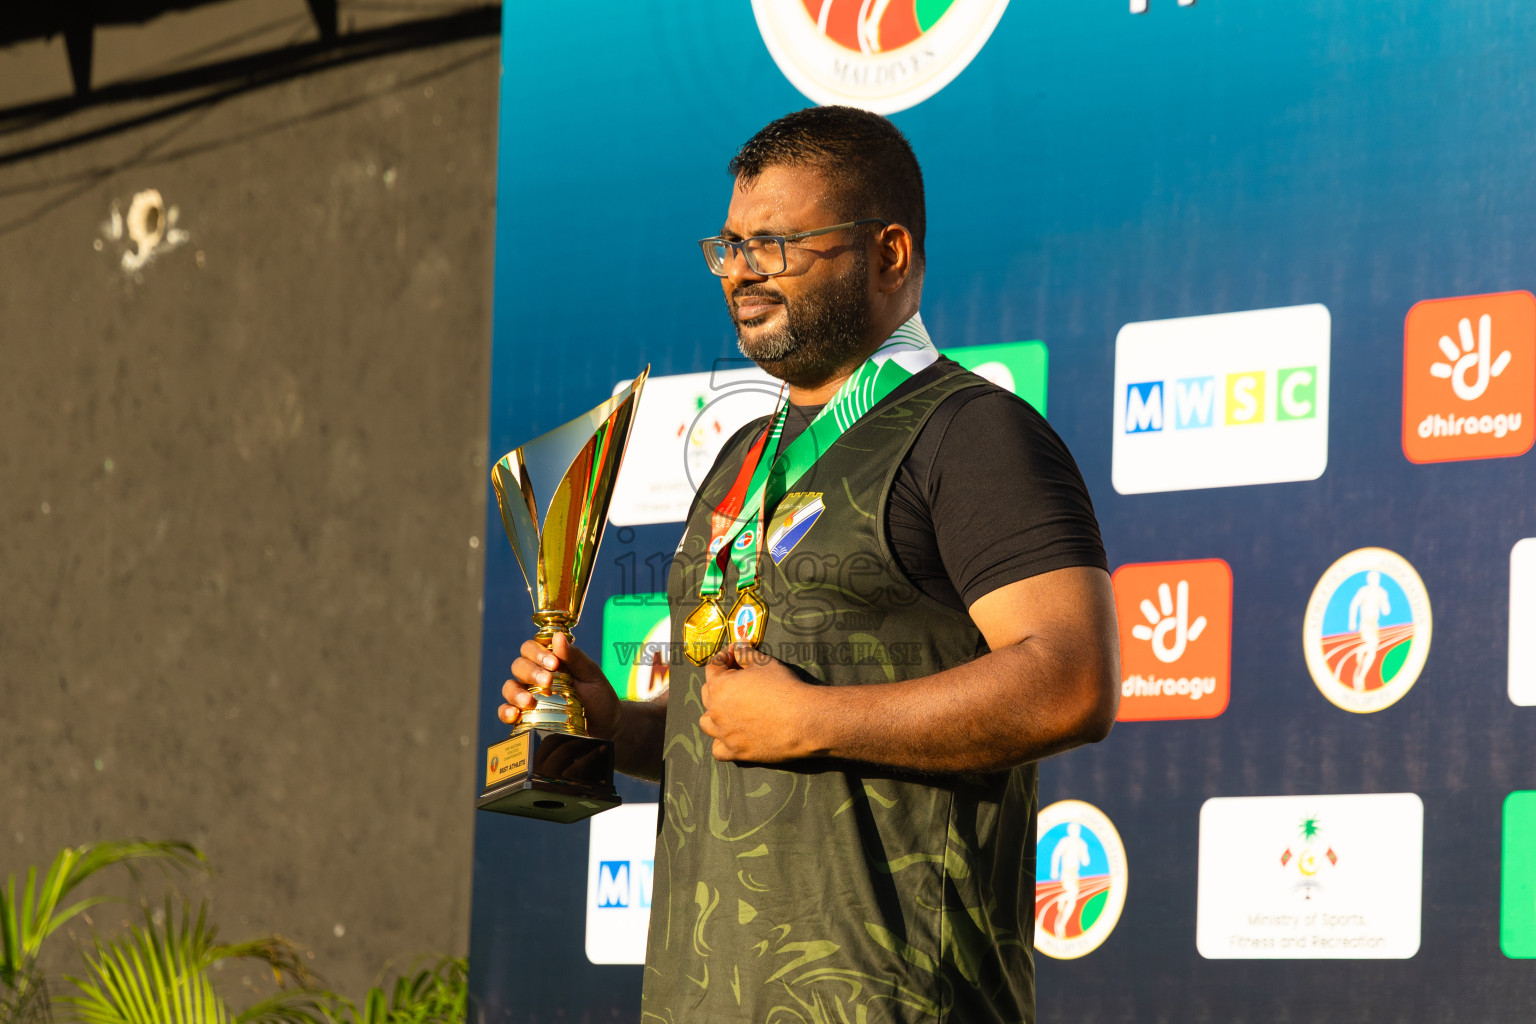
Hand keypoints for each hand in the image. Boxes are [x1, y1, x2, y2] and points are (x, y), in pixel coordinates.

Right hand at [500, 633, 622, 740]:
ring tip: (529, 701)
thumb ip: (575, 657)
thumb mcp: (591, 675)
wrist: (606, 726)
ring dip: (515, 692)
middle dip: (531, 672)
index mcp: (549, 661)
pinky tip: (514, 715)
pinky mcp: (526, 717)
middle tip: (547, 682)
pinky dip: (505, 711)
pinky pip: (506, 711)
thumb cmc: (599, 696)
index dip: (538, 653)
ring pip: (509, 687)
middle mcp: (534, 676)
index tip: (554, 663)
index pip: (531, 648)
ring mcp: (528, 696)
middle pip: (519, 666)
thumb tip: (558, 636)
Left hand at [699, 643, 819, 762]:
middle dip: (720, 683)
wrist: (802, 720)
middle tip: (738, 678)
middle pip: (707, 694)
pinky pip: (717, 750)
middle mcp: (716, 711)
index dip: (725, 657)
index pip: (713, 667)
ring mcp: (724, 734)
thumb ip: (747, 653)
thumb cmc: (784, 688)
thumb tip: (739, 645)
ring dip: (714, 714)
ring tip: (730, 709)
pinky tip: (732, 735)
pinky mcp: (736, 751)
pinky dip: (721, 742)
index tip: (736, 653)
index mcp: (719, 686)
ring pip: (707, 723)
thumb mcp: (765, 663)